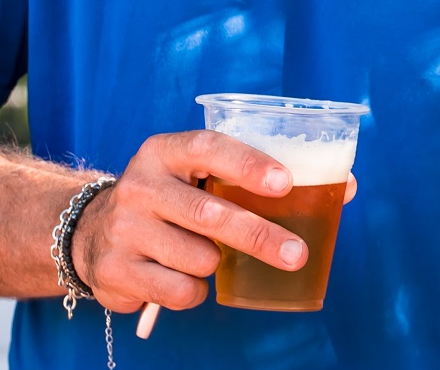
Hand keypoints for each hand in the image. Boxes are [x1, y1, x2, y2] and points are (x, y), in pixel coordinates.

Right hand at [70, 130, 355, 312]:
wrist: (93, 233)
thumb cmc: (171, 200)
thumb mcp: (200, 177)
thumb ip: (261, 179)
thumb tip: (346, 187)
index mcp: (163, 151)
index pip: (207, 148)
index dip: (247, 163)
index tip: (286, 182)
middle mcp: (139, 185)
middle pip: (209, 212)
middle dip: (259, 234)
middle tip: (296, 254)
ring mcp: (123, 228)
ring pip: (198, 259)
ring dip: (216, 265)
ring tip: (206, 254)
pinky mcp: (116, 270)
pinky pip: (180, 292)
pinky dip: (194, 292)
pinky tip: (181, 276)